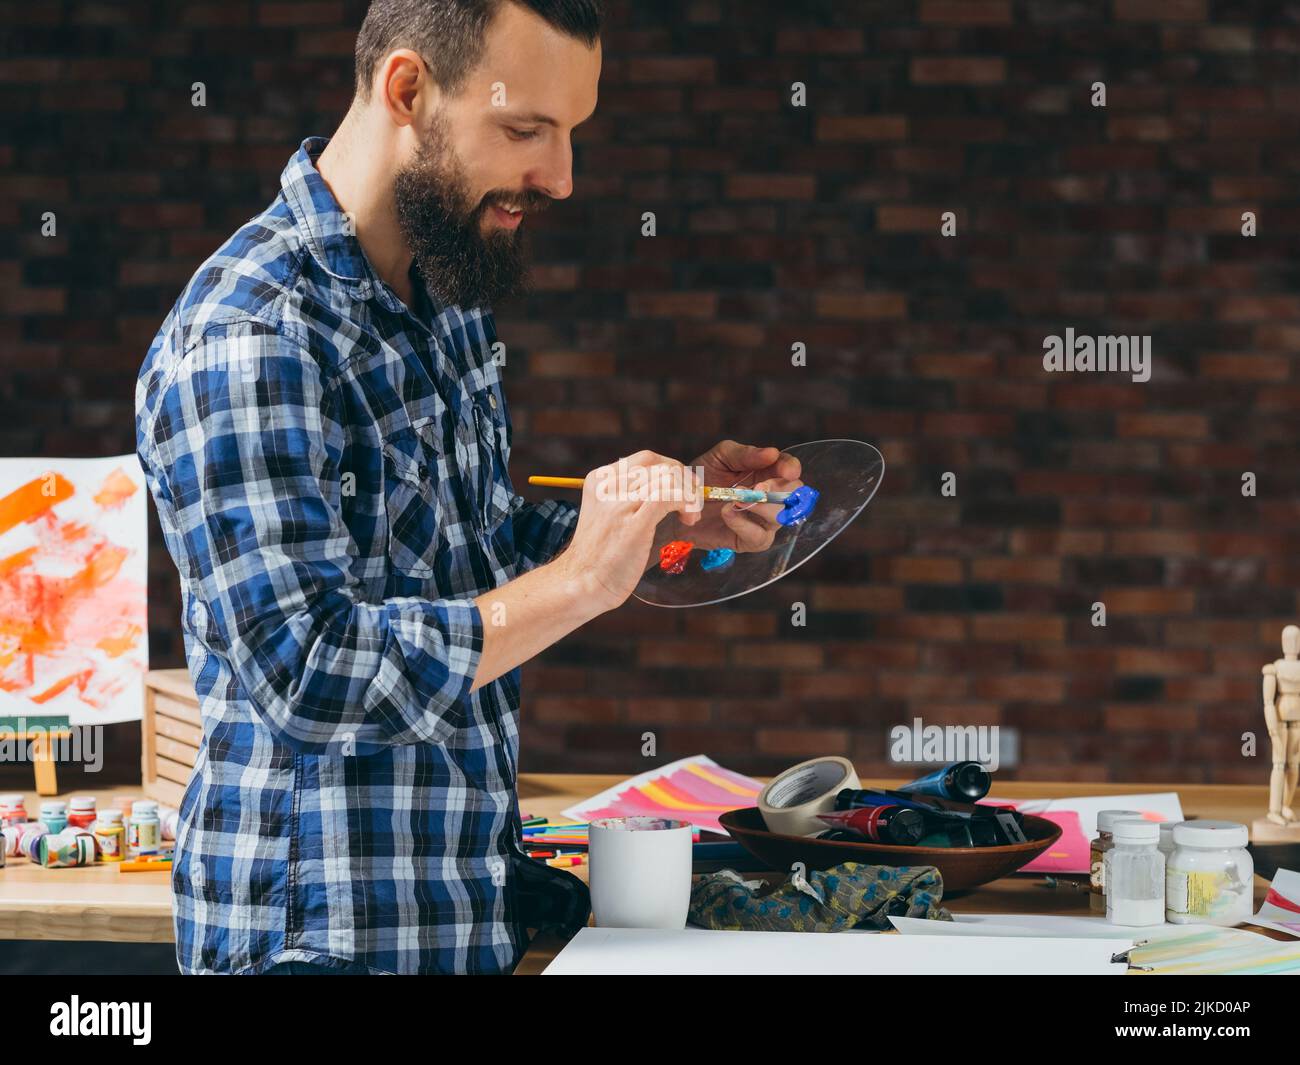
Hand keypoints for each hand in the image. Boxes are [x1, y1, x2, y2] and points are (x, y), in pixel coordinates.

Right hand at [552, 451, 701, 611]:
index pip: (646, 459)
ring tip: (690, 516)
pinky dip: (685, 504)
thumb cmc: (600, 555)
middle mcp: (608, 486)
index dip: (673, 469)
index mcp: (600, 480)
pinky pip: (668, 497)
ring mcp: (619, 504)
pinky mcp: (633, 525)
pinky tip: (687, 518)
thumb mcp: (608, 514)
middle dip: (685, 481)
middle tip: (693, 503)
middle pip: (660, 466)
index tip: (684, 489)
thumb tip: (667, 485)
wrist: (582, 583)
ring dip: (689, 495)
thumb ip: (627, 496)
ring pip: (667, 479)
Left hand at [654, 439, 801, 556]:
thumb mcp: (720, 457)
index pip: (790, 469)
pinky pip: (759, 537)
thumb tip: (773, 453)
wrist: (679, 504)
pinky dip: (743, 523)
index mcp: (768, 472)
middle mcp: (771, 497)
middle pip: (794, 495)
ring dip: (759, 507)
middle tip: (756, 488)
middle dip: (778, 491)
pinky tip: (727, 513)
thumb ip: (745, 454)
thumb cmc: (703, 478)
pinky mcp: (751, 540)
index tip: (787, 470)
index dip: (791, 469)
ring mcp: (763, 521)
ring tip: (735, 499)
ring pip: (780, 517)